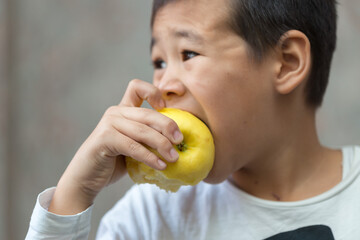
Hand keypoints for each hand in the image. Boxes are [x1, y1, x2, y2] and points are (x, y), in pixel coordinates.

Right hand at [48, 79, 182, 214]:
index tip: (164, 106)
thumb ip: (148, 138)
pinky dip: (149, 157)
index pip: (136, 87)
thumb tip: (176, 141)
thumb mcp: (134, 146)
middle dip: (168, 126)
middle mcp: (115, 113)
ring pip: (143, 131)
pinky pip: (133, 146)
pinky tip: (160, 166)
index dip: (153, 92)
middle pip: (148, 113)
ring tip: (174, 157)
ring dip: (162, 145)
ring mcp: (109, 124)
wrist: (86, 178)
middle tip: (179, 140)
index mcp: (123, 110)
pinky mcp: (104, 138)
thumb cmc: (113, 162)